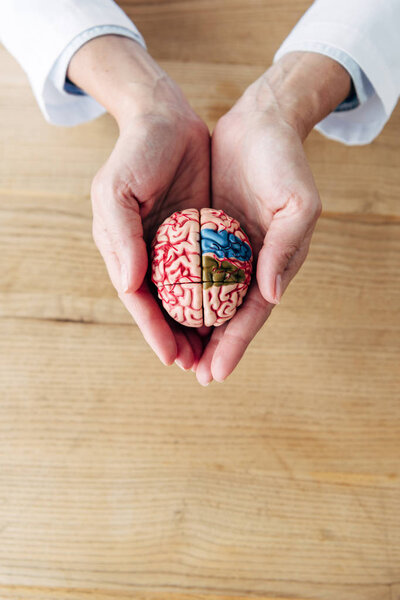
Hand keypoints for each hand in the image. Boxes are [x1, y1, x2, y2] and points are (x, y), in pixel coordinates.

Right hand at [69, 36, 210, 368]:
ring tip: (215, 356)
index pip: (140, 300)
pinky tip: (232, 316)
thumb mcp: (115, 189)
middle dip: (179, 340)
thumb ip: (119, 237)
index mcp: (124, 251)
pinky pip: (212, 273)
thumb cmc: (136, 153)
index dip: (154, 331)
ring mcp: (178, 248)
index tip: (172, 358)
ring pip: (190, 297)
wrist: (168, 119)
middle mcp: (150, 256)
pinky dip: (218, 297)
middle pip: (165, 308)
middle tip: (198, 369)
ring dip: (201, 327)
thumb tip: (129, 285)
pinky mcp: (202, 235)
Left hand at [195, 52, 350, 384]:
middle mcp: (253, 265)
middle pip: (229, 316)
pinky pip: (195, 272)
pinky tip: (169, 310)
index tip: (215, 373)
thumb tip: (271, 296)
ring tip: (178, 355)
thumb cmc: (284, 161)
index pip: (251, 315)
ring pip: (210, 300)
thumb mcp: (298, 203)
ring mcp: (230, 252)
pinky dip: (185, 295)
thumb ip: (286, 249)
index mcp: (275, 264)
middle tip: (193, 375)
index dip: (234, 346)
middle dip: (213, 348)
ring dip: (196, 329)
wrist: (261, 124)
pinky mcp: (211, 235)